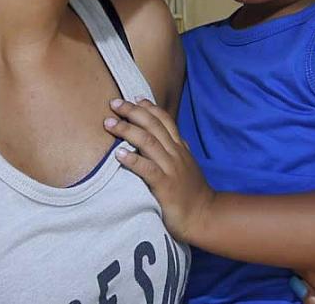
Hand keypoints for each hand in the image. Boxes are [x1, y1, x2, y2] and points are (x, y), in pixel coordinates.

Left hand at [105, 99, 213, 242]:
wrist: (204, 216)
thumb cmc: (192, 192)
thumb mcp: (187, 165)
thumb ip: (178, 150)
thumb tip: (172, 137)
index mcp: (179, 148)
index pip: (165, 120)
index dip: (149, 107)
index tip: (133, 98)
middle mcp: (175, 154)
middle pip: (153, 125)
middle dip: (133, 112)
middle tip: (114, 103)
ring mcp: (171, 168)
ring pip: (148, 142)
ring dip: (127, 130)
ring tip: (109, 123)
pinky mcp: (165, 185)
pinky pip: (147, 169)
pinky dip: (132, 160)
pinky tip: (118, 154)